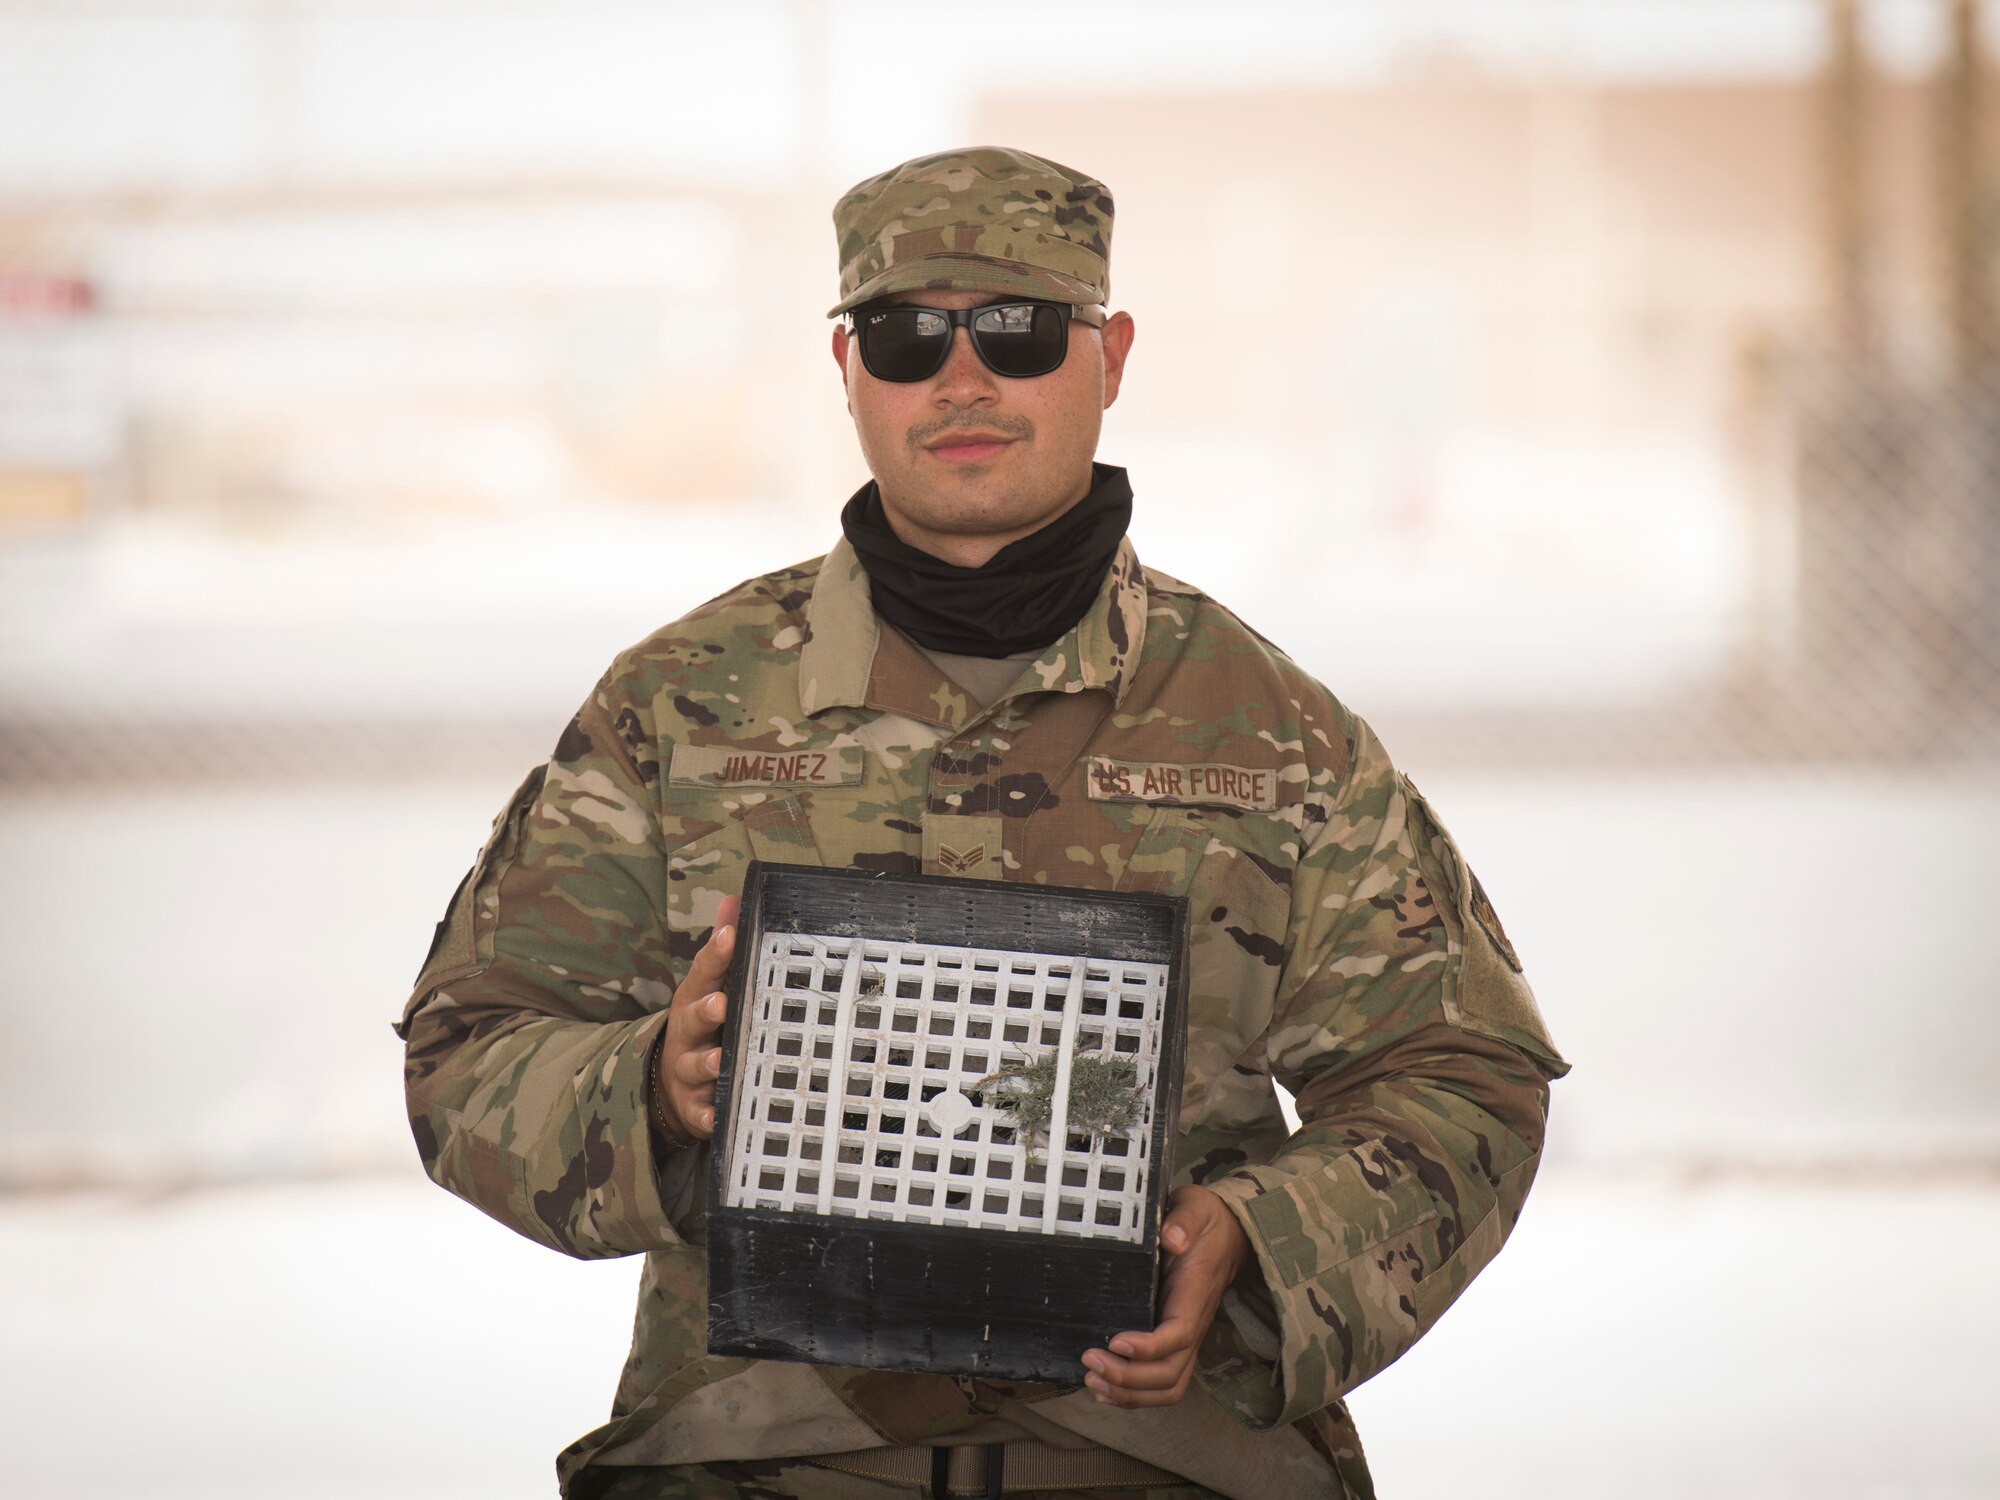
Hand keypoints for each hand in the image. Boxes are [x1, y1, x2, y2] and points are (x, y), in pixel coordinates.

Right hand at [653, 896, 739, 1140]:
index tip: (730, 936)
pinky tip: (717, 1119)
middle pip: (694, 1019)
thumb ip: (720, 947)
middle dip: (706, 1012)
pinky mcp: (693, 1106)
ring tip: (721, 1060)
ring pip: (696, 1066)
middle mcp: (687, 1033)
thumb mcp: (705, 985)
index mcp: (694, 999)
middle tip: (721, 1004)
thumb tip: (735, 899)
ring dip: (708, 1063)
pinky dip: (707, 1117)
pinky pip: (700, 1113)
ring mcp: (687, 1070)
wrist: (669, 1085)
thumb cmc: (700, 1025)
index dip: (716, 954)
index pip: (704, 972)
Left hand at [1081, 1184, 1250, 1406]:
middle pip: (1170, 1372)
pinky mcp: (1174, 1342)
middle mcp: (1193, 1323)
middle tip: (1090, 1362)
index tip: (1115, 1341)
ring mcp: (1185, 1337)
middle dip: (1129, 1378)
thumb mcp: (1197, 1207)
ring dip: (1129, 1394)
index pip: (1179, 1334)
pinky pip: (1162, 1381)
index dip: (1148, 1347)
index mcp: (1195, 1293)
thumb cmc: (1206, 1221)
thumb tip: (1171, 1238)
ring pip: (1168, 1385)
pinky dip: (1133, 1394)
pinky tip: (1104, 1389)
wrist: (1227, 1234)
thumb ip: (1186, 1220)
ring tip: (1092, 1381)